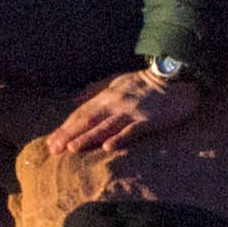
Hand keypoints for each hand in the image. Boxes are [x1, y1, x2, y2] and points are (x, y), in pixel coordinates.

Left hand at [42, 68, 199, 160]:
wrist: (176, 77)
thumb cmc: (146, 82)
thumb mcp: (116, 81)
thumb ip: (94, 90)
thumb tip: (73, 100)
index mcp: (106, 95)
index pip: (81, 113)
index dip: (65, 127)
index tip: (51, 141)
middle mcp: (115, 102)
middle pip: (88, 120)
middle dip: (69, 134)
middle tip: (53, 149)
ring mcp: (132, 111)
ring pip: (106, 126)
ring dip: (88, 137)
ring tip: (71, 149)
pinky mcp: (149, 120)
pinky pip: (132, 130)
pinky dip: (119, 138)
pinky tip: (107, 147)